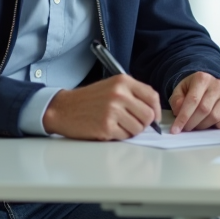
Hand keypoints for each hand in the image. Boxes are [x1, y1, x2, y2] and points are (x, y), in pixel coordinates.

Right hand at [43, 75, 160, 140]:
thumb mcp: (112, 87)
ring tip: (117, 125)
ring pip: (138, 128)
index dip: (157, 110)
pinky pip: (125, 136)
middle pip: (148, 115)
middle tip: (132, 123)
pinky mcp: (106, 126)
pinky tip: (108, 129)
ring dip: (131, 131)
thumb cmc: (89, 99)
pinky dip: (119, 136)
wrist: (63, 108)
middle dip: (143, 123)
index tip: (154, 118)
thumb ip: (133, 94)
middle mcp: (120, 94)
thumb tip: (153, 112)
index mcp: (123, 82)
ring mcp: (113, 110)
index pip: (152, 97)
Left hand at [169, 72, 219, 132]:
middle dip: (192, 123)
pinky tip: (211, 125)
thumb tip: (179, 111)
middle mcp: (217, 85)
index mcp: (202, 78)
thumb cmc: (191, 88)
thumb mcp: (179, 90)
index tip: (176, 129)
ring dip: (203, 126)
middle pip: (205, 109)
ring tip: (196, 125)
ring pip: (215, 116)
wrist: (207, 84)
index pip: (193, 100)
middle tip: (185, 128)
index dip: (183, 117)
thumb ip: (176, 100)